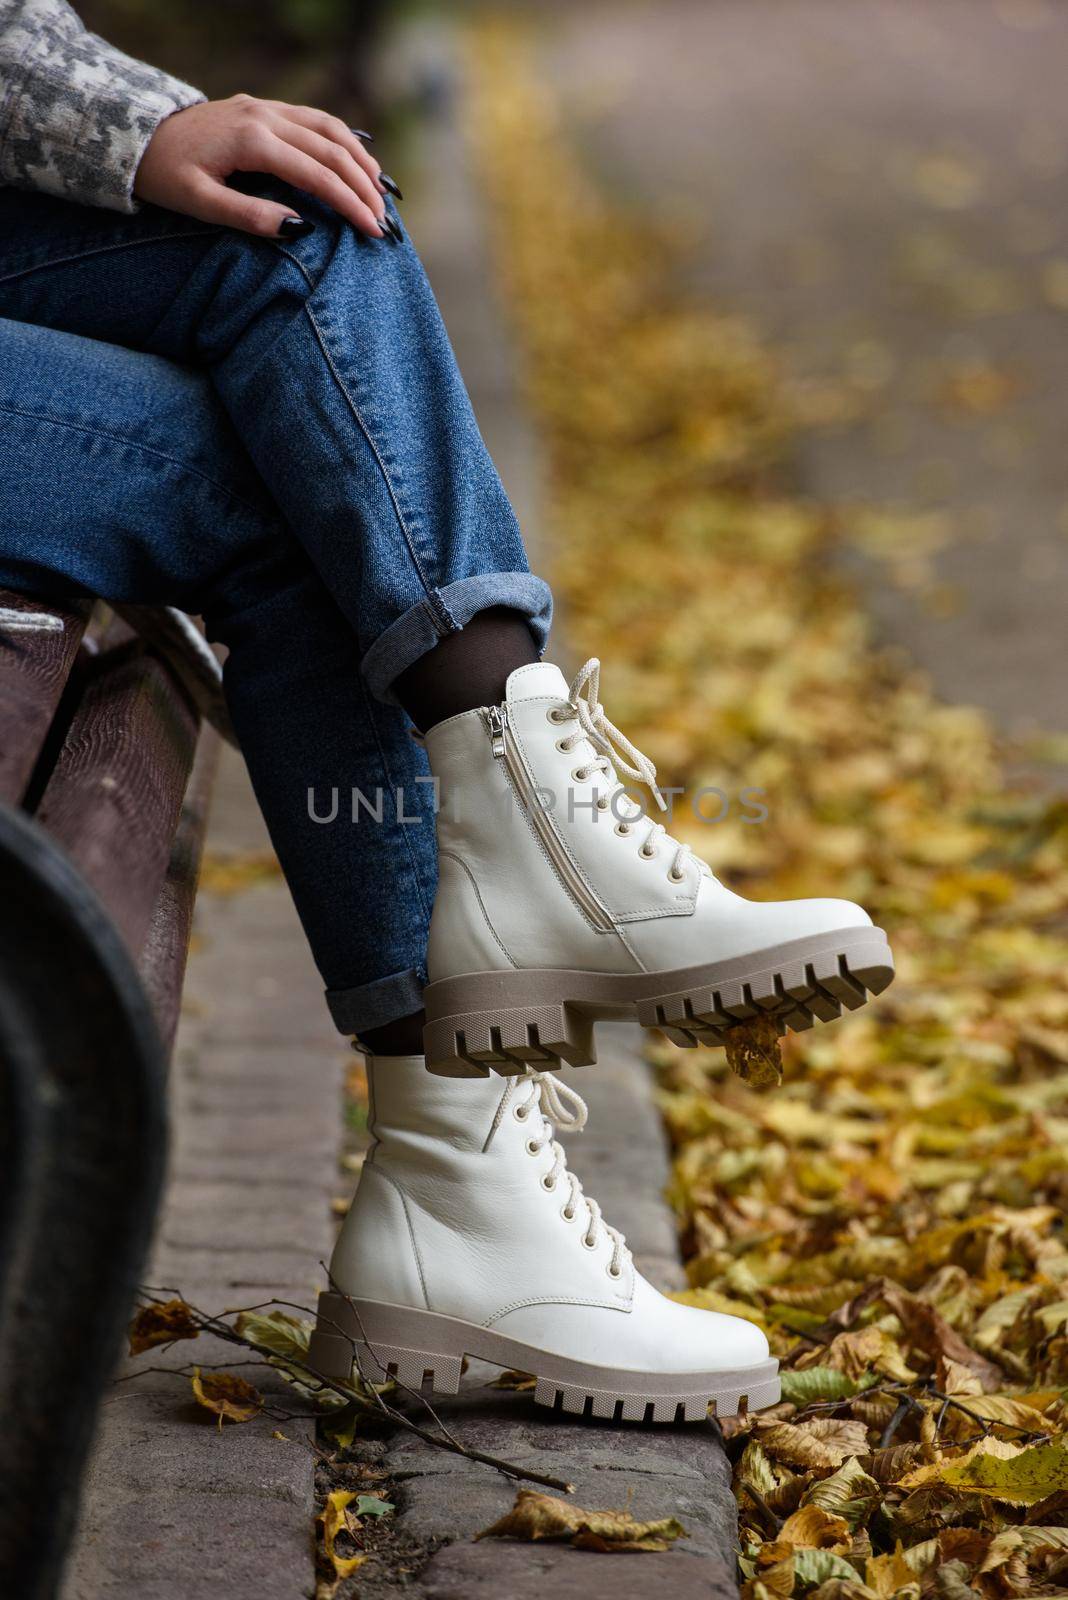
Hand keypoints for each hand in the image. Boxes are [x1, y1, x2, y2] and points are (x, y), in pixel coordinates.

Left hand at [134, 95, 387, 237]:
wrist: (137, 135)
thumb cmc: (165, 174)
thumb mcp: (200, 203)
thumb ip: (249, 215)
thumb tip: (300, 228)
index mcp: (253, 139)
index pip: (317, 173)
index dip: (349, 203)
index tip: (372, 231)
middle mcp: (265, 115)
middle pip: (332, 149)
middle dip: (363, 187)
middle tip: (382, 222)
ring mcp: (266, 107)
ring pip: (329, 127)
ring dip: (359, 159)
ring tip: (378, 191)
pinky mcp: (264, 107)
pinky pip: (315, 119)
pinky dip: (342, 141)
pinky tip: (355, 162)